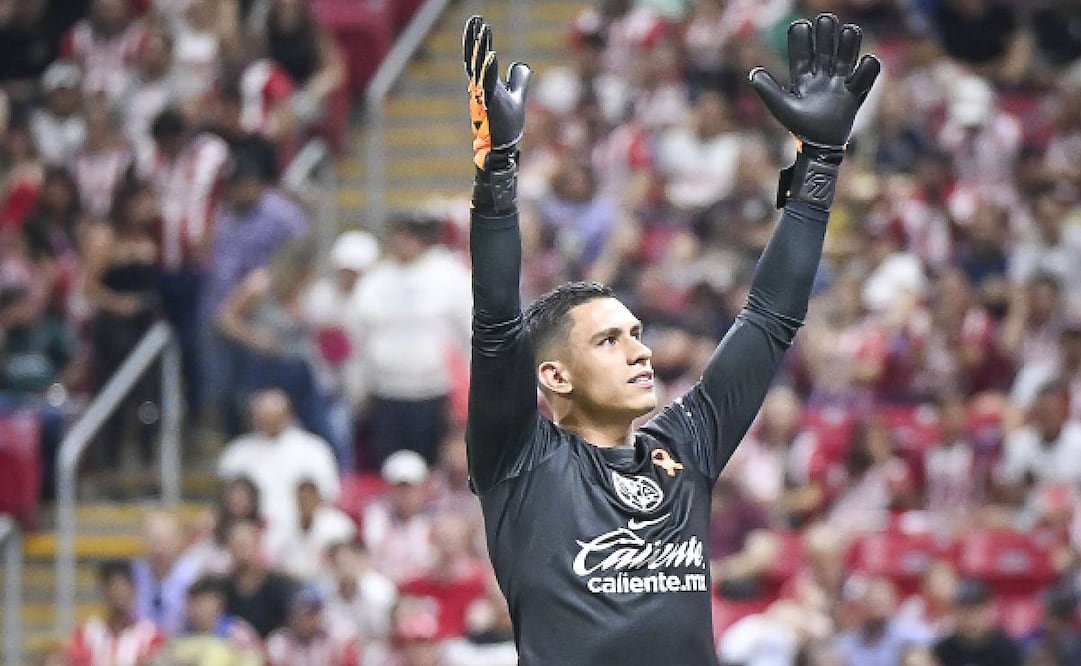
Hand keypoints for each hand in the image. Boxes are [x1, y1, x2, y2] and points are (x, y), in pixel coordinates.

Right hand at [462, 15, 531, 169]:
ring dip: (480, 48)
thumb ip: (519, 80)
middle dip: (475, 38)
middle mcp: (481, 88)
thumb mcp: (517, 97)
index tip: (479, 22)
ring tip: (482, 29)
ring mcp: (483, 97)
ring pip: (479, 68)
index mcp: (486, 84)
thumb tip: (520, 64)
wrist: (501, 149)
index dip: (479, 39)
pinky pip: (487, 85)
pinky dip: (488, 70)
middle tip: (475, 19)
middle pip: (475, 58)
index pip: (480, 56)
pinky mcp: (489, 106)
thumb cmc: (506, 125)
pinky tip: (490, 55)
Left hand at [748, 13, 879, 149]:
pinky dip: (868, 66)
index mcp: (803, 76)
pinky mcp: (856, 92)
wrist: (820, 148)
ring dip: (849, 41)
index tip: (801, 26)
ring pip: (848, 52)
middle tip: (826, 21)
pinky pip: (868, 72)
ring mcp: (840, 81)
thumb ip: (768, 90)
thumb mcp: (782, 108)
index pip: (802, 50)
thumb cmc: (800, 127)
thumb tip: (754, 73)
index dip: (801, 36)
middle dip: (827, 30)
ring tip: (848, 32)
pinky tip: (861, 66)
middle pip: (827, 44)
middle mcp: (822, 74)